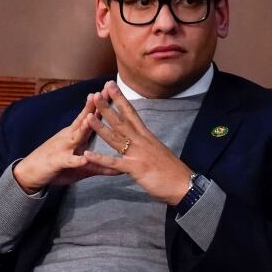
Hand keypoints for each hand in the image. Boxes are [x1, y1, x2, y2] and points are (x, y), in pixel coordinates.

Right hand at [13, 92, 120, 193]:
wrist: (31, 173)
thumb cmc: (58, 166)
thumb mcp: (82, 167)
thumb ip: (100, 166)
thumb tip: (119, 169)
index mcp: (76, 135)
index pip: (90, 116)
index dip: (100, 104)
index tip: (111, 90)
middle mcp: (69, 137)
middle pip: (84, 120)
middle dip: (94, 107)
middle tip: (102, 93)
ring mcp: (63, 148)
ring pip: (76, 136)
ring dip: (84, 127)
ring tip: (93, 118)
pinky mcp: (57, 162)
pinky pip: (68, 160)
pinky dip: (76, 159)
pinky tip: (84, 158)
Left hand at [83, 81, 192, 205]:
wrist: (184, 184)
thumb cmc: (173, 170)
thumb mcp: (159, 151)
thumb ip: (147, 145)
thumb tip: (142, 140)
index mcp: (147, 136)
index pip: (132, 114)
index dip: (120, 99)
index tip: (111, 86)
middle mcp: (142, 141)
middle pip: (122, 121)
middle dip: (108, 107)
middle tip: (96, 94)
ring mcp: (138, 154)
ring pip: (116, 138)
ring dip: (101, 127)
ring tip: (87, 116)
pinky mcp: (136, 169)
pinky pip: (114, 163)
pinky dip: (100, 159)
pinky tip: (88, 154)